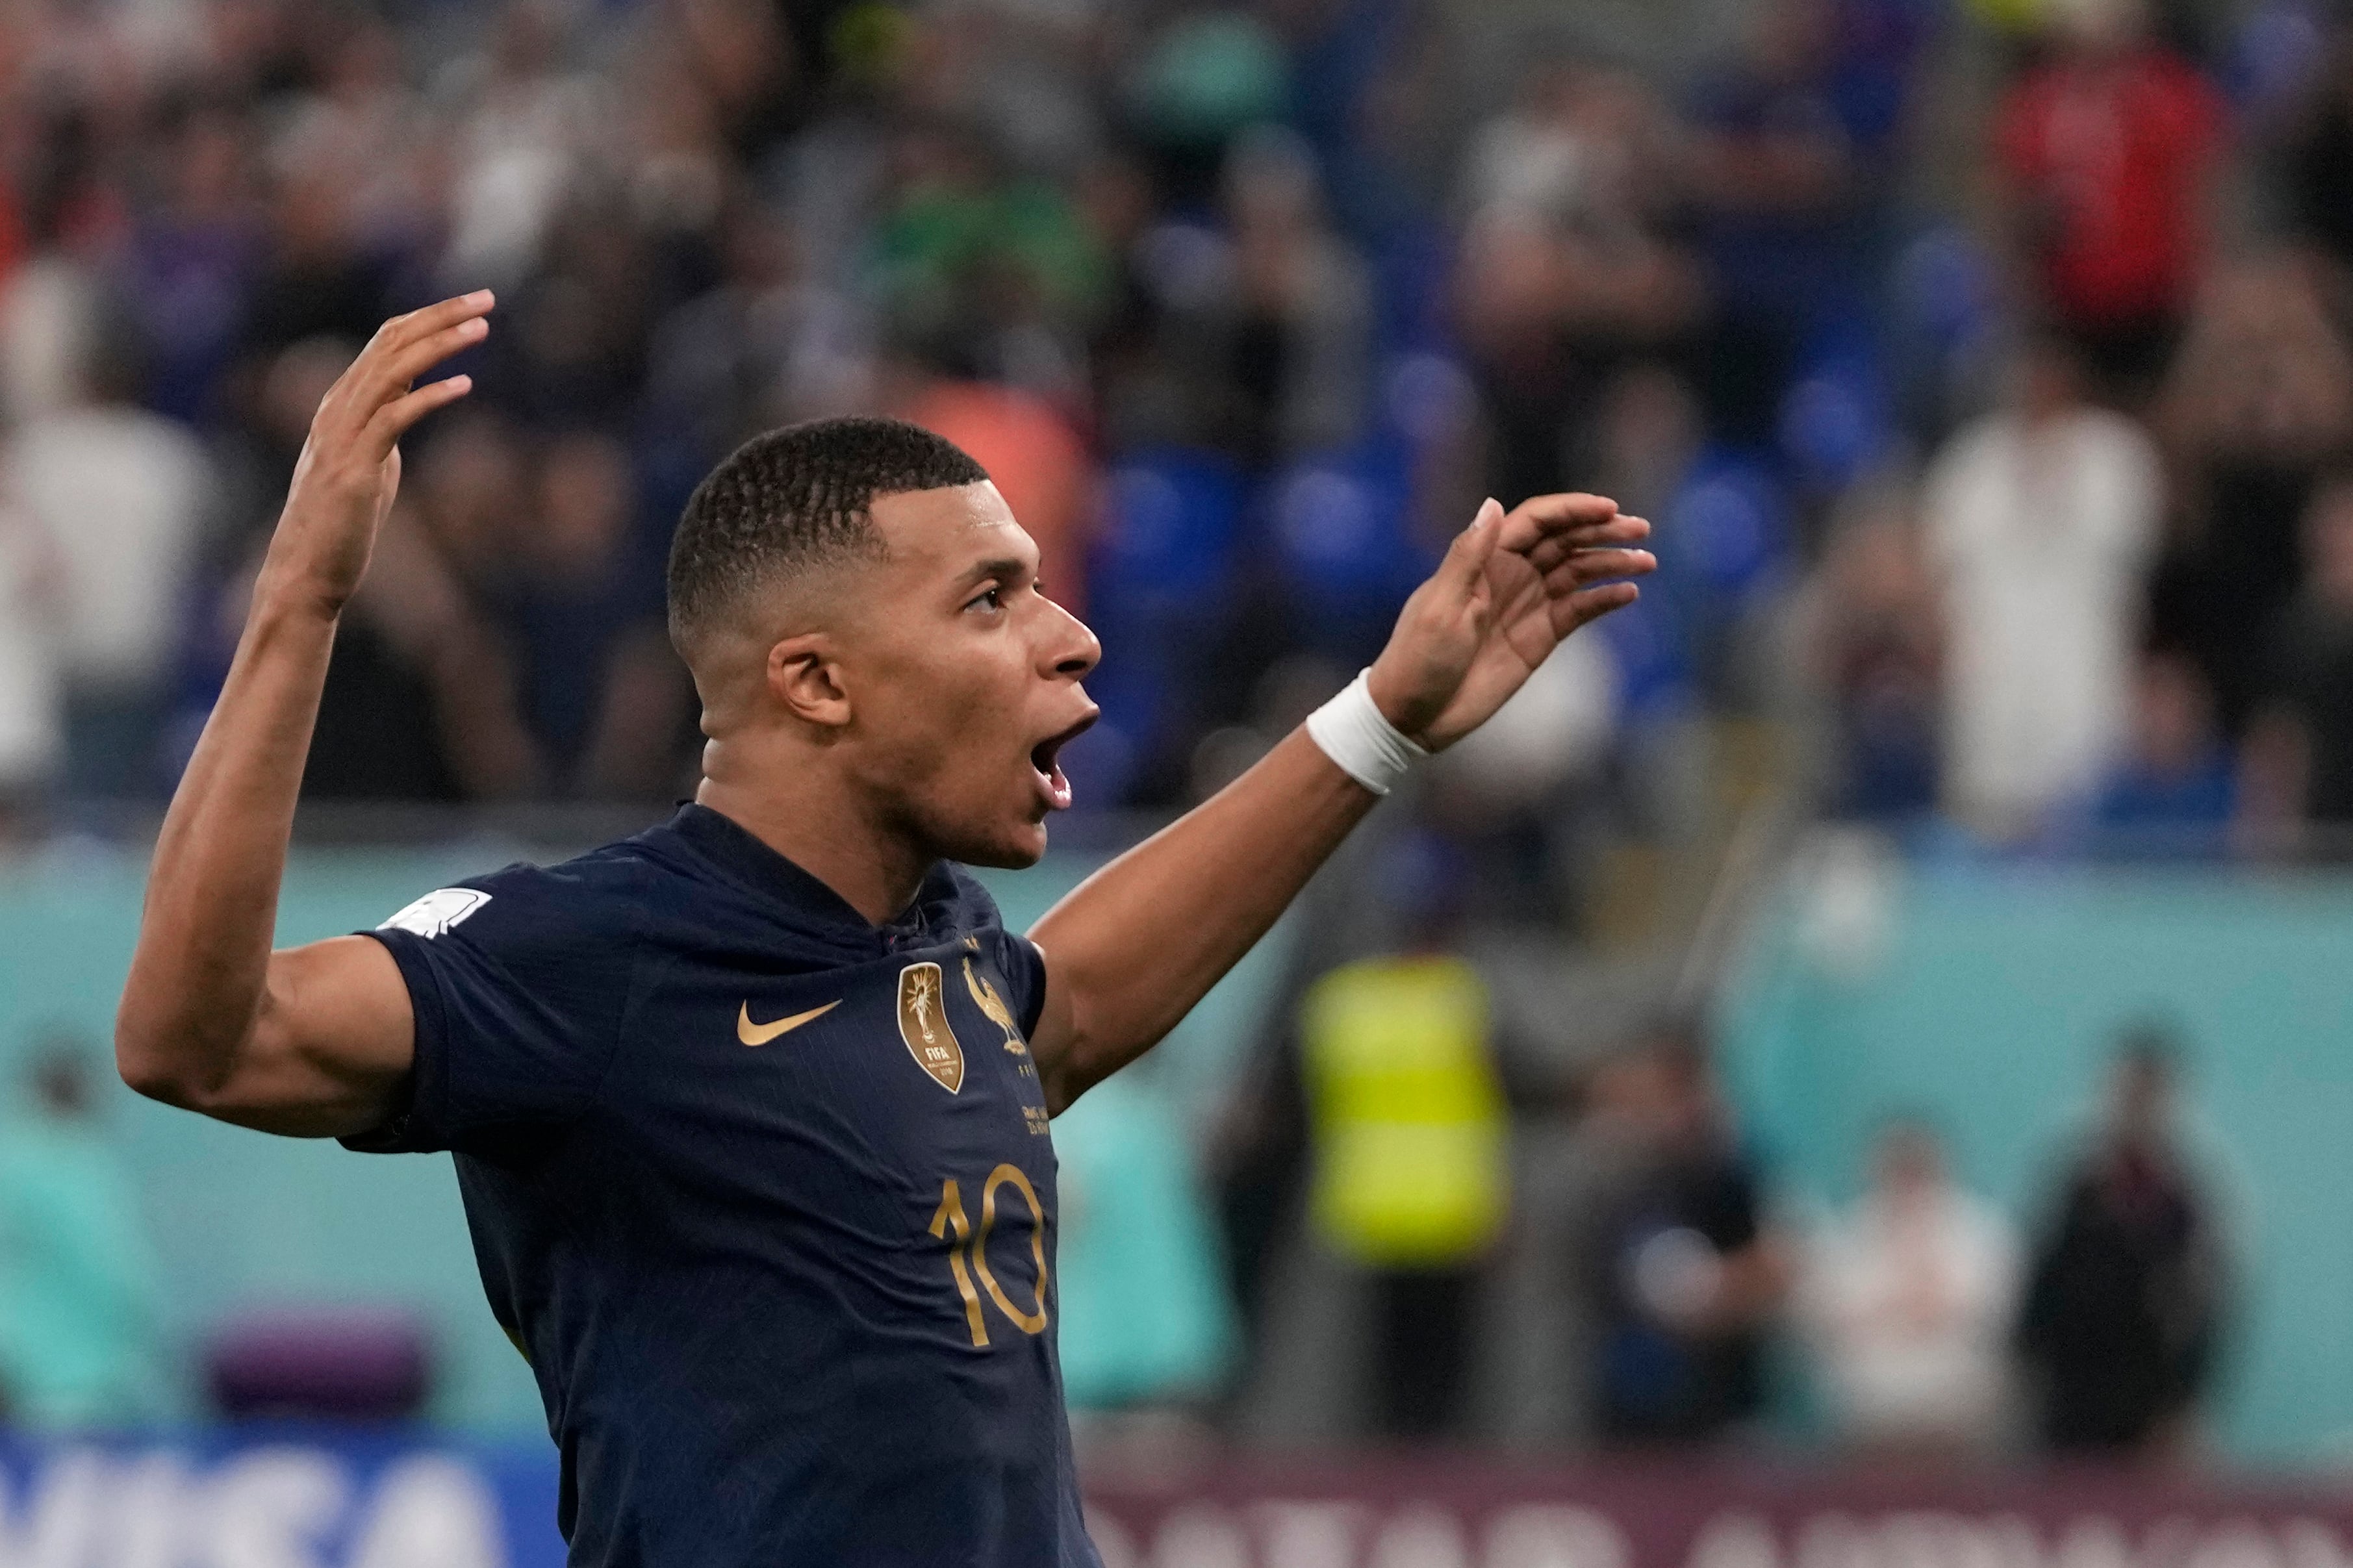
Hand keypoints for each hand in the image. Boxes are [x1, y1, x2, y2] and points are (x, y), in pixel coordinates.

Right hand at [260, 292, 493, 614]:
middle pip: (391, 344)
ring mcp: (343, 436)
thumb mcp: (370, 461)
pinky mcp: (355, 467)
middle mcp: (338, 409)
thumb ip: (385, 426)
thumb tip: (411, 403)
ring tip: (482, 328)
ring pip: (392, 372)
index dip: (428, 318)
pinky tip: (464, 385)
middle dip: (440, 316)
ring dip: (439, 345)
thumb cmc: (342, 522)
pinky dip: (429, 396)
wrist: (307, 570)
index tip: (472, 305)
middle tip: (486, 298)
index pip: (385, 342)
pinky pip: (395, 419)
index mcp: (342, 404)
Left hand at [1365, 493, 1653, 750]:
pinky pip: (1578, 611)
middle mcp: (1510, 575)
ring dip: (1612, 563)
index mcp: (1484, 559)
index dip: (1573, 510)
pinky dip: (1603, 600)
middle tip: (1640, 529)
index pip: (1536, 521)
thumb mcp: (1441, 606)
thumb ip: (1469, 556)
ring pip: (1578, 572)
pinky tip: (1628, 594)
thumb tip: (1492, 504)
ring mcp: (1527, 605)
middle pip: (1564, 541)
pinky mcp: (1539, 638)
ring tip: (1646, 562)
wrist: (1413, 714)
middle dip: (1602, 531)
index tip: (1608, 508)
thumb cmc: (1418, 657)